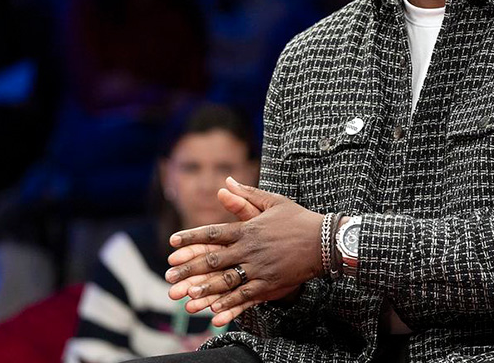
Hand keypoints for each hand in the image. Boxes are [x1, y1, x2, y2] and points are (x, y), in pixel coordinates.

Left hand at [165, 178, 323, 325]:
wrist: (324, 240)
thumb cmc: (298, 219)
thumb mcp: (273, 202)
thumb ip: (246, 195)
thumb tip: (226, 182)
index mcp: (248, 229)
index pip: (213, 233)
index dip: (191, 238)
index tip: (172, 242)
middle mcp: (250, 249)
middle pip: (213, 260)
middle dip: (189, 268)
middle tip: (169, 275)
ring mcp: (259, 268)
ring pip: (226, 280)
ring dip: (204, 289)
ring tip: (185, 296)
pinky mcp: (270, 283)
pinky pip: (245, 296)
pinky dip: (229, 304)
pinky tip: (214, 312)